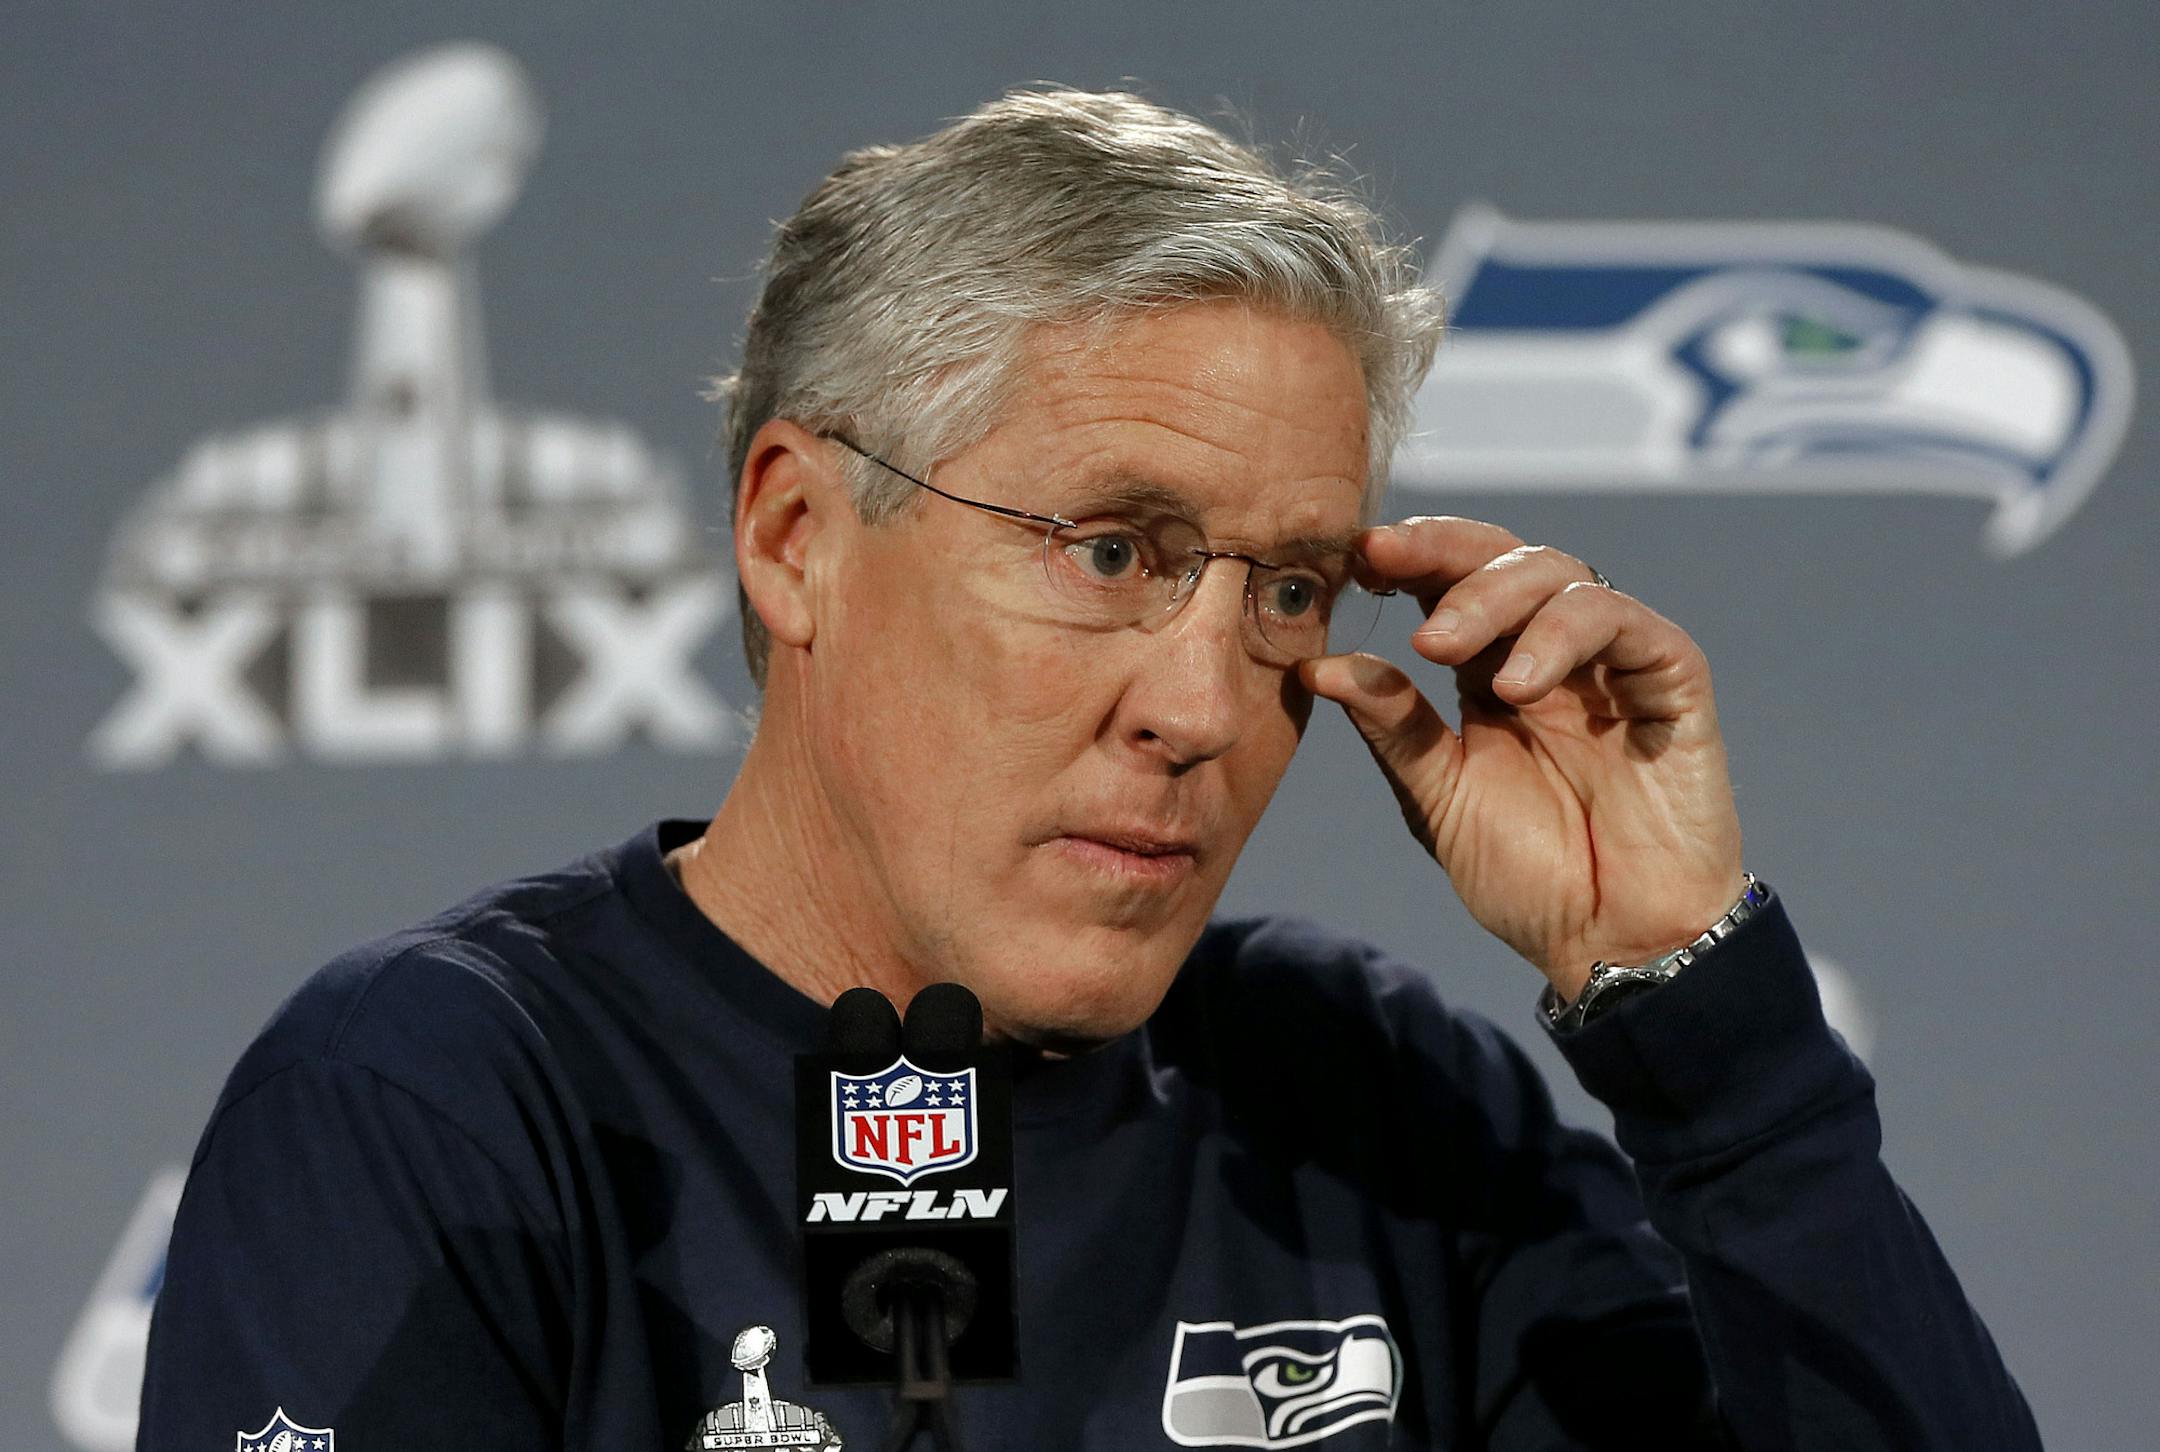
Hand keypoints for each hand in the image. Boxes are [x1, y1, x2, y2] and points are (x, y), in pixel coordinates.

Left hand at [1299, 516, 1745, 1001]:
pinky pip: (1626, 624)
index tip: (1352, 554)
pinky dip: (1563, 636)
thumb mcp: (1439, 798)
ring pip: (1561, 574)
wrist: (1612, 944)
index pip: (1451, 582)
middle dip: (1438, 552)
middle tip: (1381, 566)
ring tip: (1435, 648)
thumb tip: (1317, 666)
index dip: (1407, 555)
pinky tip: (1516, 685)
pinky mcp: (1672, 678)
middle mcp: (1552, 652)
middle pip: (1502, 558)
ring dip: (1490, 598)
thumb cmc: (1531, 877)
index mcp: (1490, 669)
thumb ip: (1392, 728)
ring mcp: (1614, 661)